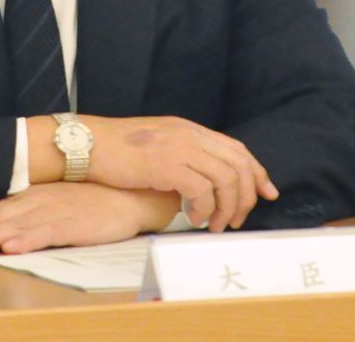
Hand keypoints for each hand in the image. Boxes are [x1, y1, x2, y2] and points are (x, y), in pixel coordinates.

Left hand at [0, 183, 177, 255]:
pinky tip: (11, 248)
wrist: (128, 196)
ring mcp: (54, 211)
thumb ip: (28, 215)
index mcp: (30, 198)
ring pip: (14, 226)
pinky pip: (46, 233)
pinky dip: (27, 240)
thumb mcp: (53, 204)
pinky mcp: (73, 223)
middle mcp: (37, 202)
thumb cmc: (90, 202)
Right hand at [78, 116, 276, 230]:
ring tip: (215, 225)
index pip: (236, 148)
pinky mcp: (166, 164)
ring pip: (225, 178)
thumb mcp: (157, 145)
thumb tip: (201, 184)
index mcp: (189, 129)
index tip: (267, 193)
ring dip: (226, 207)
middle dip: (246, 196)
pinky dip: (204, 208)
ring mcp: (178, 147)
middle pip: (238, 163)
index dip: (256, 172)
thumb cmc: (116, 151)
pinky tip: (194, 218)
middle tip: (236, 220)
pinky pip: (201, 190)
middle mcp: (189, 135)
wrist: (87, 144)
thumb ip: (182, 156)